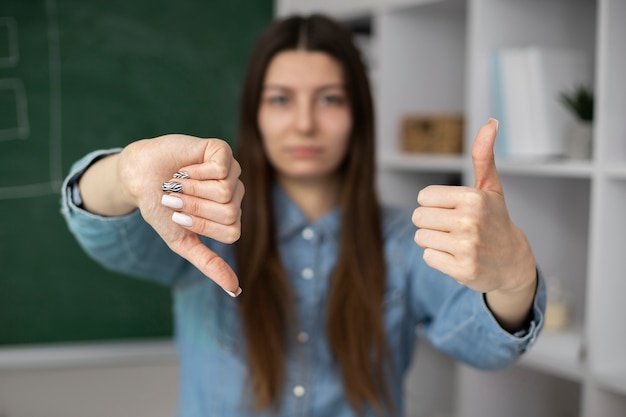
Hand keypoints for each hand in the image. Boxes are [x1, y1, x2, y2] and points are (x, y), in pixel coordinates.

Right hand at [118, 135, 243, 295]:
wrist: (138, 177)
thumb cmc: (161, 208)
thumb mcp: (183, 240)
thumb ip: (209, 264)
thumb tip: (236, 291)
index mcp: (230, 215)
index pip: (231, 231)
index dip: (201, 226)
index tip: (179, 217)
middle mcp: (235, 192)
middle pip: (228, 212)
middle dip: (194, 208)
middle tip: (175, 197)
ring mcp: (231, 170)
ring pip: (224, 191)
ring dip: (191, 189)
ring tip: (177, 182)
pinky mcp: (221, 150)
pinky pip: (220, 168)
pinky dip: (195, 172)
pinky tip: (185, 168)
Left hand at [412, 119, 535, 295]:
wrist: (512, 262)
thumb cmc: (495, 220)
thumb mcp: (490, 187)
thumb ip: (483, 155)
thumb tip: (491, 122)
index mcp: (472, 198)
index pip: (423, 197)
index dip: (434, 204)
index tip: (454, 210)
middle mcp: (470, 221)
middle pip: (418, 218)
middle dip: (431, 223)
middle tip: (454, 228)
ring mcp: (467, 247)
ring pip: (421, 238)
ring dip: (434, 241)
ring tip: (457, 242)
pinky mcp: (462, 270)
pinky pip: (428, 257)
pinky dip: (439, 259)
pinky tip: (458, 257)